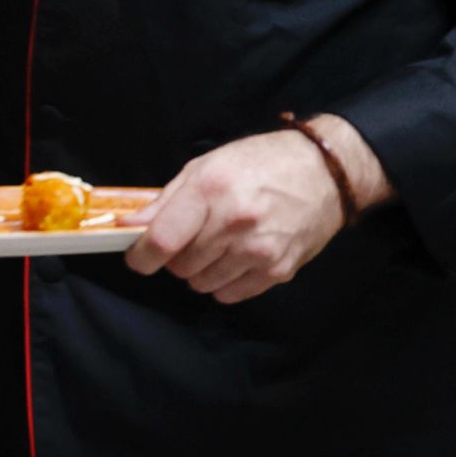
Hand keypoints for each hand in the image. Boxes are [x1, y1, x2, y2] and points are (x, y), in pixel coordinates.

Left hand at [127, 116, 388, 304]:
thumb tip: (129, 227)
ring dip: (203, 269)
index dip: (141, 255)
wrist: (326, 173)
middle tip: (195, 236)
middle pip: (180, 266)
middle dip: (178, 256)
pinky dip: (226, 281)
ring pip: (202, 284)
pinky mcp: (277, 271)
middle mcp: (234, 222)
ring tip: (221, 243)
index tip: (139, 256)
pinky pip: (229, 294)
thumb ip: (167, 199)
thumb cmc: (262, 162)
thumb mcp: (209, 165)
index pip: (162, 240)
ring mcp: (258, 250)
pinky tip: (239, 256)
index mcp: (212, 188)